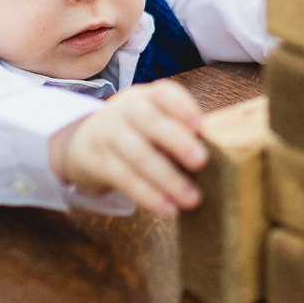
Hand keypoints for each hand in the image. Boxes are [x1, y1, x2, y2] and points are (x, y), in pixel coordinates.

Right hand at [48, 81, 207, 216]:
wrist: (83, 142)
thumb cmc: (135, 132)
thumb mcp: (152, 119)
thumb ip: (179, 129)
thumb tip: (220, 150)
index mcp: (147, 96)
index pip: (164, 94)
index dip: (182, 107)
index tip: (200, 124)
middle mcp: (126, 110)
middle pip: (151, 123)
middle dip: (178, 142)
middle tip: (202, 162)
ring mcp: (108, 134)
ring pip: (139, 156)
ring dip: (168, 179)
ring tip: (192, 198)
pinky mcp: (97, 162)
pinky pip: (125, 179)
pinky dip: (148, 196)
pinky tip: (168, 208)